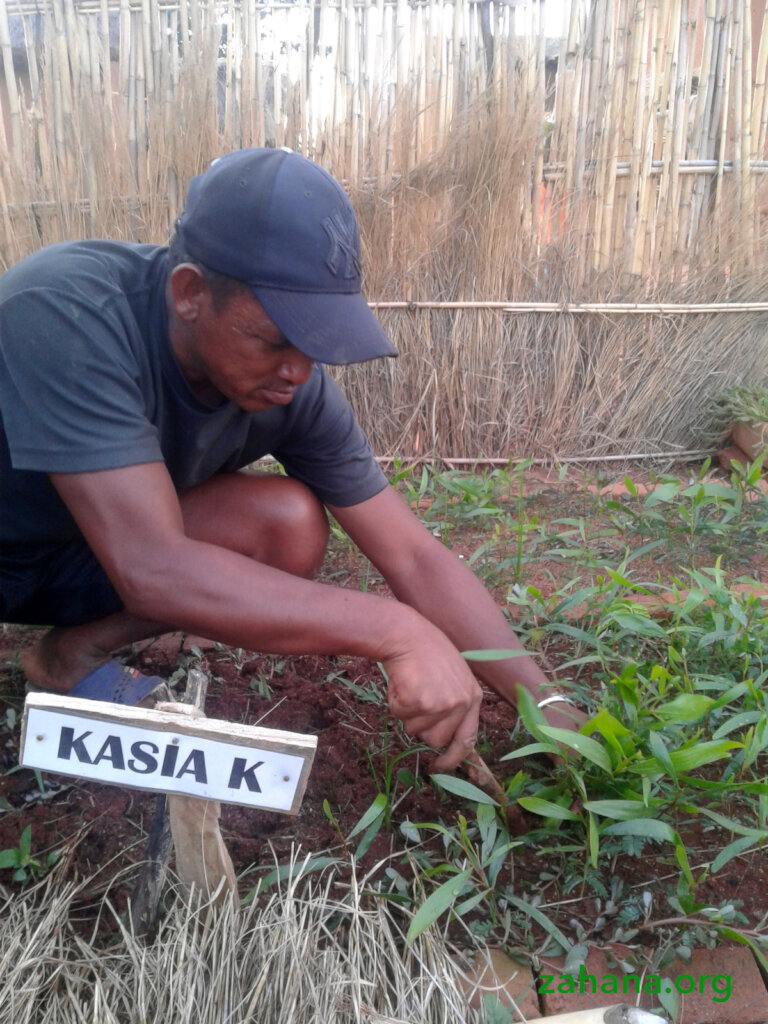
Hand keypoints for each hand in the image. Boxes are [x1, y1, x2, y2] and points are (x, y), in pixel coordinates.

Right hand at [380, 620, 481, 770]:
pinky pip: (399, 715)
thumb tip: (445, 740)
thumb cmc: (426, 652)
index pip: (467, 739)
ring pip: (414, 730)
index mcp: (473, 698)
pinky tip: (401, 681)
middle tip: (415, 701)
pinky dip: (394, 701)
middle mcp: (461, 703)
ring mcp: (441, 704)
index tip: (440, 767)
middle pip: (435, 740)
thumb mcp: (453, 677)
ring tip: (410, 686)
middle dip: (420, 727)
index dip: (453, 758)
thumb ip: (454, 705)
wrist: (407, 633)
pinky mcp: (420, 702)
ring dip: (406, 713)